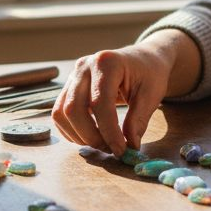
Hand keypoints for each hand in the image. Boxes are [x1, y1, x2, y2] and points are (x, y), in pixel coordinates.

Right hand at [51, 44, 169, 154]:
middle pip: (73, 108)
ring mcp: (73, 76)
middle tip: (111, 150)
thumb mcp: (151, 95)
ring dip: (79, 136)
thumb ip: (139, 120)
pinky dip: (72, 131)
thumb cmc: (149, 74)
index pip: (100, 103)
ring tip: (103, 144)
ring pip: (61, 113)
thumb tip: (130, 146)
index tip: (121, 150)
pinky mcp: (68, 87)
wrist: (143, 60)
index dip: (109, 131)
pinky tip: (91, 137)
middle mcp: (84, 66)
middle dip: (90, 136)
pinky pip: (59, 114)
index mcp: (107, 63)